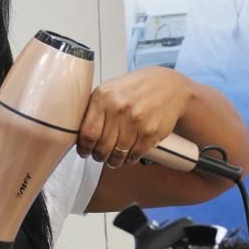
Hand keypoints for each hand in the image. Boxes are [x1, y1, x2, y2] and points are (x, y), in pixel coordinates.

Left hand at [76, 66, 193, 168]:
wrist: (169, 86)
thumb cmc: (136, 89)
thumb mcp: (111, 89)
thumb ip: (95, 108)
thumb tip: (79, 134)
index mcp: (103, 97)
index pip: (87, 133)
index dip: (84, 147)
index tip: (84, 152)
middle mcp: (118, 108)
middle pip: (102, 146)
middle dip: (99, 156)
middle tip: (100, 156)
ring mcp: (136, 121)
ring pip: (118, 153)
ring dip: (114, 161)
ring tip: (113, 160)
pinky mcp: (150, 132)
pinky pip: (134, 154)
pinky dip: (129, 159)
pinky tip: (128, 156)